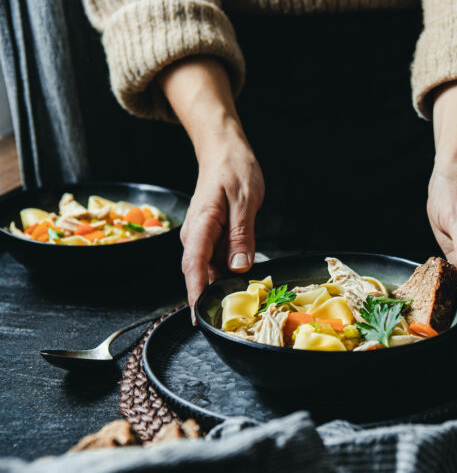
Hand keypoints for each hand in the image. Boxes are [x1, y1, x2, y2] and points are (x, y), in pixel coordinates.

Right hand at [158, 56, 264, 311]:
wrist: (225, 151)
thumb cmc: (235, 170)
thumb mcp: (246, 201)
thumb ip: (243, 236)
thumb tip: (239, 268)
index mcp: (202, 224)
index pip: (194, 265)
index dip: (196, 293)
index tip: (198, 316)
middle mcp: (196, 234)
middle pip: (198, 273)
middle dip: (208, 298)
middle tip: (226, 321)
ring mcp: (203, 237)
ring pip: (208, 270)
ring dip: (219, 288)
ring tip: (237, 308)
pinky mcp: (212, 237)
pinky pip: (216, 261)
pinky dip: (226, 275)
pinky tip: (241, 285)